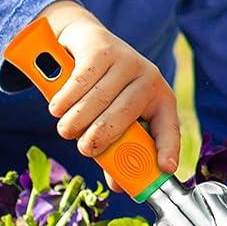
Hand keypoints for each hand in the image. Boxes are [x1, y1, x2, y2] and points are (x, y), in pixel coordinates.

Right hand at [39, 1, 179, 171]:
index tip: (165, 168)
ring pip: (97, 100)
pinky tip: (57, 108)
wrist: (85, 40)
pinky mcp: (102, 49)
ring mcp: (126, 60)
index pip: (169, 125)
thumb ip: (116, 148)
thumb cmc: (103, 88)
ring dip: (76, 120)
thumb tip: (119, 185)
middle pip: (125, 114)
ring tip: (66, 129)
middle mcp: (148, 77)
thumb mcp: (115, 116)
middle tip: (84, 149)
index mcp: (159, 98)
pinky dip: (64, 99)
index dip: (169, 147)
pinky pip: (79, 82)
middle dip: (101, 137)